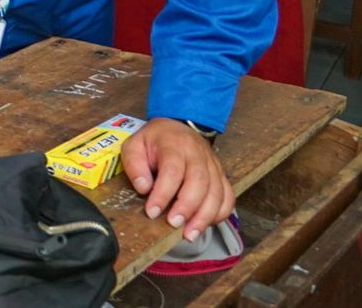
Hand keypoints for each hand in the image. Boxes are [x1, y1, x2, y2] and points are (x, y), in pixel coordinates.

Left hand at [122, 118, 234, 240]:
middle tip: (174, 224)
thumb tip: (143, 188)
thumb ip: (134, 165)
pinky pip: (228, 196)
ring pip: (217, 191)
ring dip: (204, 216)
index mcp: (174, 144)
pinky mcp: (221, 175)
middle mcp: (198, 154)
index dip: (163, 193)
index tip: (152, 212)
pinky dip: (220, 213)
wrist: (177, 127)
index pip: (172, 170)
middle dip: (187, 207)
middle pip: (199, 182)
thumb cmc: (154, 140)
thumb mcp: (134, 145)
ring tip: (190, 234)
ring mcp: (213, 165)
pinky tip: (206, 224)